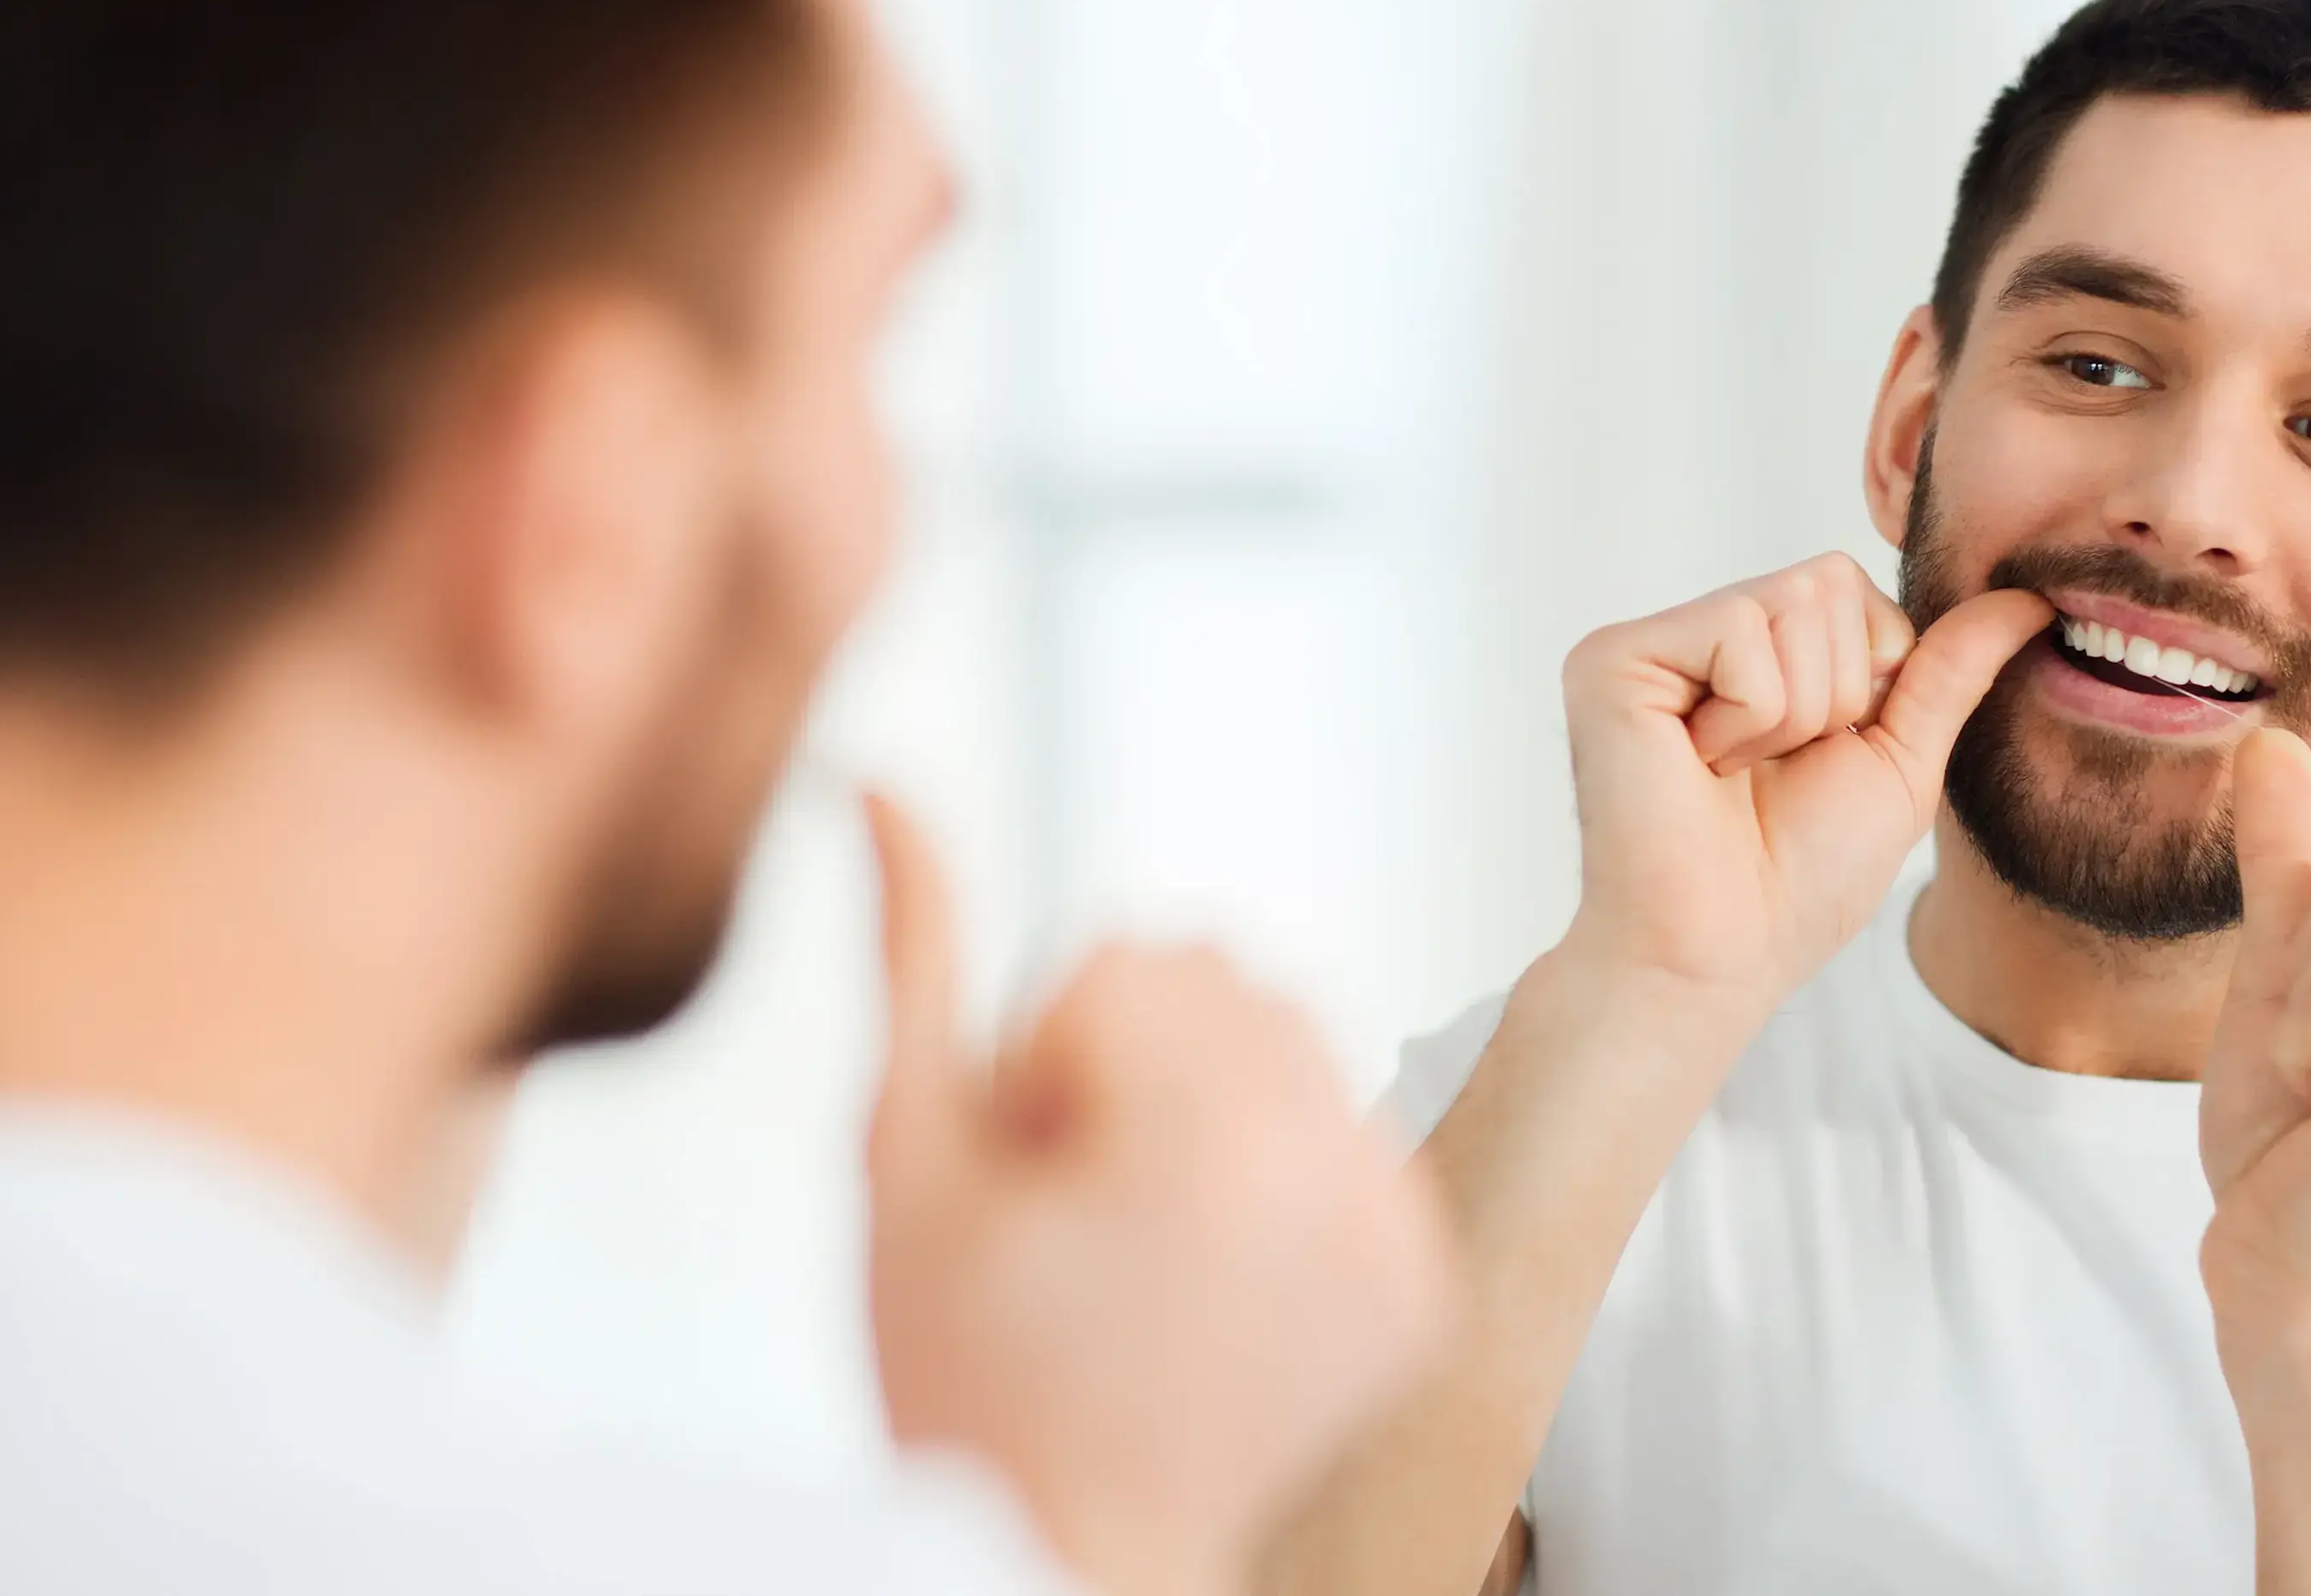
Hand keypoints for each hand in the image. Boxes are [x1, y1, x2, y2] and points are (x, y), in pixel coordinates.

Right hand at [859, 794, 1448, 1595]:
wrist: (1073, 1551)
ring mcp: (1392, 1231)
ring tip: (1144, 1237)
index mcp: (1209, 1140)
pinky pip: (1352, 1127)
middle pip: (1224, 978)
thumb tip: (887, 790)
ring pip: (1293, 1038)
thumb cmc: (970, 1383)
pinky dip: (1285, 1171)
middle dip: (1136, 1062)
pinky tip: (1214, 1269)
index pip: (1130, 957)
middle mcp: (1329, 1175)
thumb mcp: (902, 1157)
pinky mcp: (1423, 1277)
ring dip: (1211, 1102)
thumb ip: (913, 954)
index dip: (1044, 1056)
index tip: (1031, 1171)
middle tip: (1082, 1205)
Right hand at [1555, 552, 2054, 1008]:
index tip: (1814, 758)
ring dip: (1796, 714)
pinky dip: (1750, 717)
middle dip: (1836, 694)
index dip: (1869, 680)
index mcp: (1756, 653)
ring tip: (1733, 773)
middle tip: (1770, 770)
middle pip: (1829, 582)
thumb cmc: (1799, 878)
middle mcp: (1697, 635)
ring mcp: (1652, 643)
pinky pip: (1738, 630)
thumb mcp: (1899, 760)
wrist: (1725, 953)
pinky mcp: (1612, 660)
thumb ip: (1951, 671)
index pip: (1853, 587)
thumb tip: (2031, 597)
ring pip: (1792, 601)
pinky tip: (1700, 767)